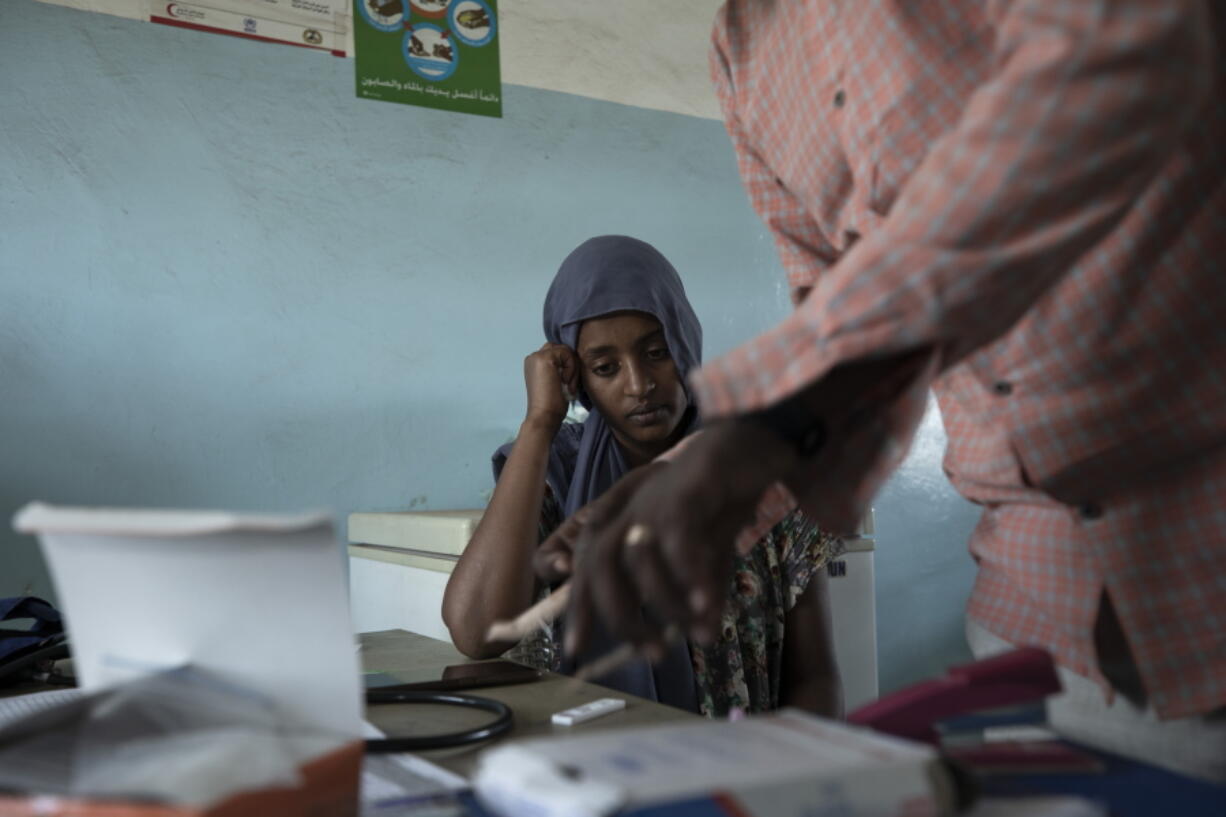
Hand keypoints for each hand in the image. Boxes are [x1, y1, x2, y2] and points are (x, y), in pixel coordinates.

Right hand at [523, 343, 578, 427]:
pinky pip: (567, 353)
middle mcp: (533, 357)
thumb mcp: (555, 381)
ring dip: (571, 367)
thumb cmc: (551, 404)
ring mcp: (537, 356)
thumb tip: (574, 358)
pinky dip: (571, 367)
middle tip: (569, 384)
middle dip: (570, 364)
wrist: (544, 415)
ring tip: (567, 385)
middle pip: (561, 349)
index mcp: (534, 363)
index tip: (566, 384)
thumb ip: (559, 368)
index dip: (567, 365)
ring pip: (565, 350)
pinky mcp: (545, 358)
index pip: (557, 353)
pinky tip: (565, 382)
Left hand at [559, 421, 796, 656]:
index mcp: (625, 525)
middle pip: (601, 567)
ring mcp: (654, 500)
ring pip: (638, 560)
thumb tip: (705, 637)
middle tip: (649, 653)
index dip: (577, 610)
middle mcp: (630, 511)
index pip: (587, 570)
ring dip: (664, 602)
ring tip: (692, 630)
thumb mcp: (709, 555)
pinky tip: (706, 604)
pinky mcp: (685, 492)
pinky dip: (689, 577)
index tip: (574, 650)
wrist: (752, 445)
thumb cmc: (721, 500)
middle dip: (619, 616)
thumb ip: (701, 591)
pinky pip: (679, 542)